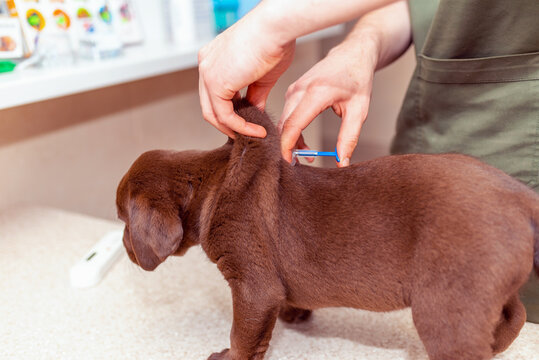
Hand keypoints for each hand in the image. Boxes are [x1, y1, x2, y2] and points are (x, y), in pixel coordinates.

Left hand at [198, 14, 294, 138]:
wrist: (277, 27)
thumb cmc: (275, 41)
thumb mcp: (262, 76)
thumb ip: (254, 96)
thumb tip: (255, 113)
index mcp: (214, 58)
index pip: (215, 93)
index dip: (230, 111)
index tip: (247, 121)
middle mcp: (206, 64)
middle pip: (210, 105)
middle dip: (228, 124)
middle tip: (247, 134)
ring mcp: (207, 73)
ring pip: (213, 113)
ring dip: (234, 129)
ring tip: (255, 134)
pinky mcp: (215, 83)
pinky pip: (224, 115)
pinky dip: (240, 127)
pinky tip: (257, 130)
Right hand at [279, 39, 377, 166]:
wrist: (353, 53)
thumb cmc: (358, 78)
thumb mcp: (359, 110)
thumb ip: (349, 138)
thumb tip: (341, 162)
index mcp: (316, 92)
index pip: (293, 125)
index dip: (287, 148)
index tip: (290, 165)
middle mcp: (299, 89)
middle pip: (284, 126)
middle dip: (288, 148)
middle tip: (300, 166)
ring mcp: (293, 89)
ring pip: (283, 122)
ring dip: (291, 141)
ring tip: (308, 155)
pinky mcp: (292, 91)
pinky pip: (286, 116)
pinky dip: (292, 131)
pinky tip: (304, 143)